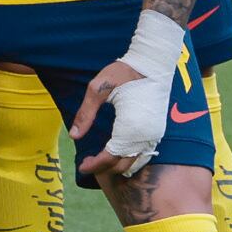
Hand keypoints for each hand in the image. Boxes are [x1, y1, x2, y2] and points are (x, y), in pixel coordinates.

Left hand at [69, 60, 167, 178]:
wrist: (152, 63)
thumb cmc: (122, 73)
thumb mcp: (97, 90)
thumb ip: (85, 114)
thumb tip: (74, 136)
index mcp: (130, 128)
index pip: (110, 157)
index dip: (94, 165)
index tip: (81, 166)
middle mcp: (145, 136)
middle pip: (123, 164)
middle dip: (104, 168)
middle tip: (86, 163)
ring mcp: (154, 134)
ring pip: (135, 161)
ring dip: (117, 165)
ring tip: (99, 161)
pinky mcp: (158, 130)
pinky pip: (144, 153)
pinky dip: (130, 159)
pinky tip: (116, 154)